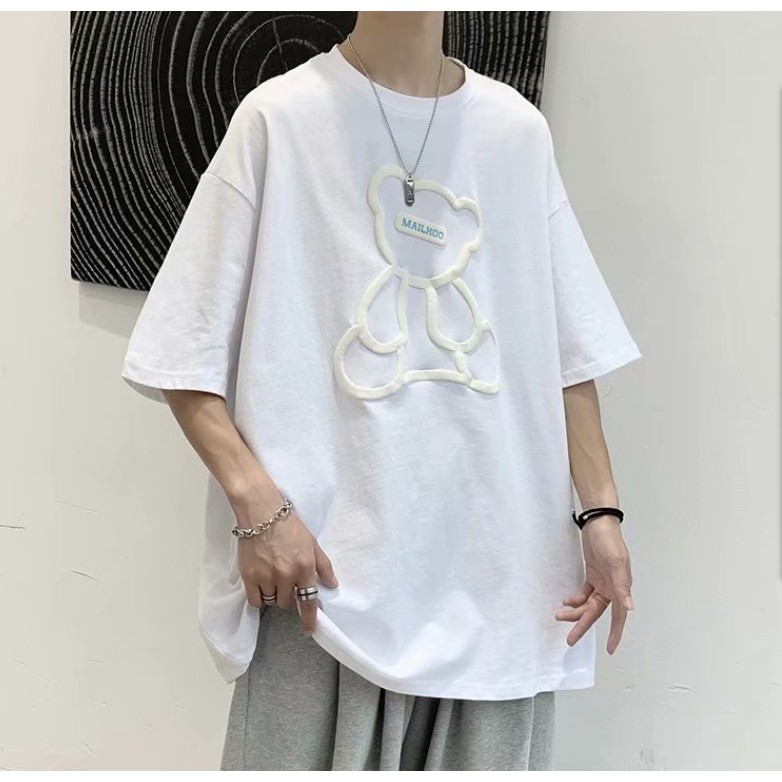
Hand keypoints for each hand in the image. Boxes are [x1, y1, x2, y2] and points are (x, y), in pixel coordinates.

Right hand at [235, 496, 338, 634]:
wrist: (261, 512)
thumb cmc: (289, 525)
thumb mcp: (312, 542)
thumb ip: (323, 565)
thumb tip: (332, 584)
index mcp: (304, 567)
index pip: (309, 600)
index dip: (309, 619)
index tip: (308, 630)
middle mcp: (286, 575)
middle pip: (288, 603)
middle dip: (288, 596)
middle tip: (285, 582)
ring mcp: (267, 577)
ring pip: (271, 601)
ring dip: (274, 595)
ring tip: (272, 578)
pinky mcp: (249, 576)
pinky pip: (255, 600)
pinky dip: (258, 597)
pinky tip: (260, 585)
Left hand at [554, 516, 633, 653]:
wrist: (598, 521)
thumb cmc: (609, 540)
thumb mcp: (615, 562)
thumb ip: (622, 586)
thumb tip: (630, 607)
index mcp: (621, 587)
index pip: (618, 616)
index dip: (615, 633)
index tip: (610, 649)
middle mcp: (613, 587)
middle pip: (597, 612)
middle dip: (583, 625)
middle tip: (570, 639)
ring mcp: (603, 581)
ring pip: (588, 604)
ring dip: (575, 611)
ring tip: (559, 615)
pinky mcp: (593, 574)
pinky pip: (585, 593)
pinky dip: (576, 598)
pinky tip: (567, 601)